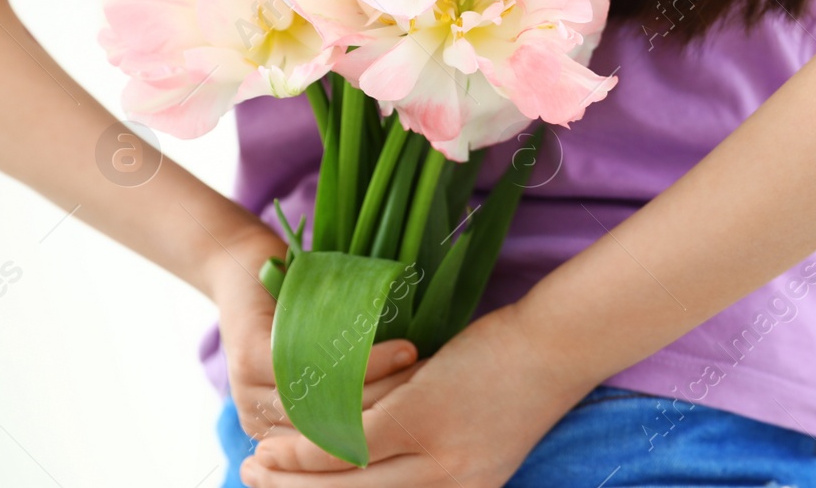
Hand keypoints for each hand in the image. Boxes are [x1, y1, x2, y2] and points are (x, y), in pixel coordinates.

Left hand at [208, 232, 419, 442]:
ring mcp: (252, 393)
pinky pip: (317, 372)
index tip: (436, 423)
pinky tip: (402, 351)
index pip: (341, 455)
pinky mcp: (253, 358)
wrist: (246, 263)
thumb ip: (362, 391)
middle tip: (440, 398)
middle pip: (337, 437)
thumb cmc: (305, 315)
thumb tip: (430, 414)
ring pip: (329, 406)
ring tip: (427, 370)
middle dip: (393, 419)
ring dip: (386, 389)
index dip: (389, 441)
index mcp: (281, 436)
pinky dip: (365, 364)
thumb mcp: (334, 360)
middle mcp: (262, 424)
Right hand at [242, 302, 591, 486]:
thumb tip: (375, 453)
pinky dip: (307, 445)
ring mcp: (434, 457)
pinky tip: (279, 440)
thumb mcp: (479, 431)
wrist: (560, 342)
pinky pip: (347, 442)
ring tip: (256, 465)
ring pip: (341, 482)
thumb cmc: (519, 372)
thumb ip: (432, 450)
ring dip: (289, 478)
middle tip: (255, 484)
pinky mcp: (421, 417)